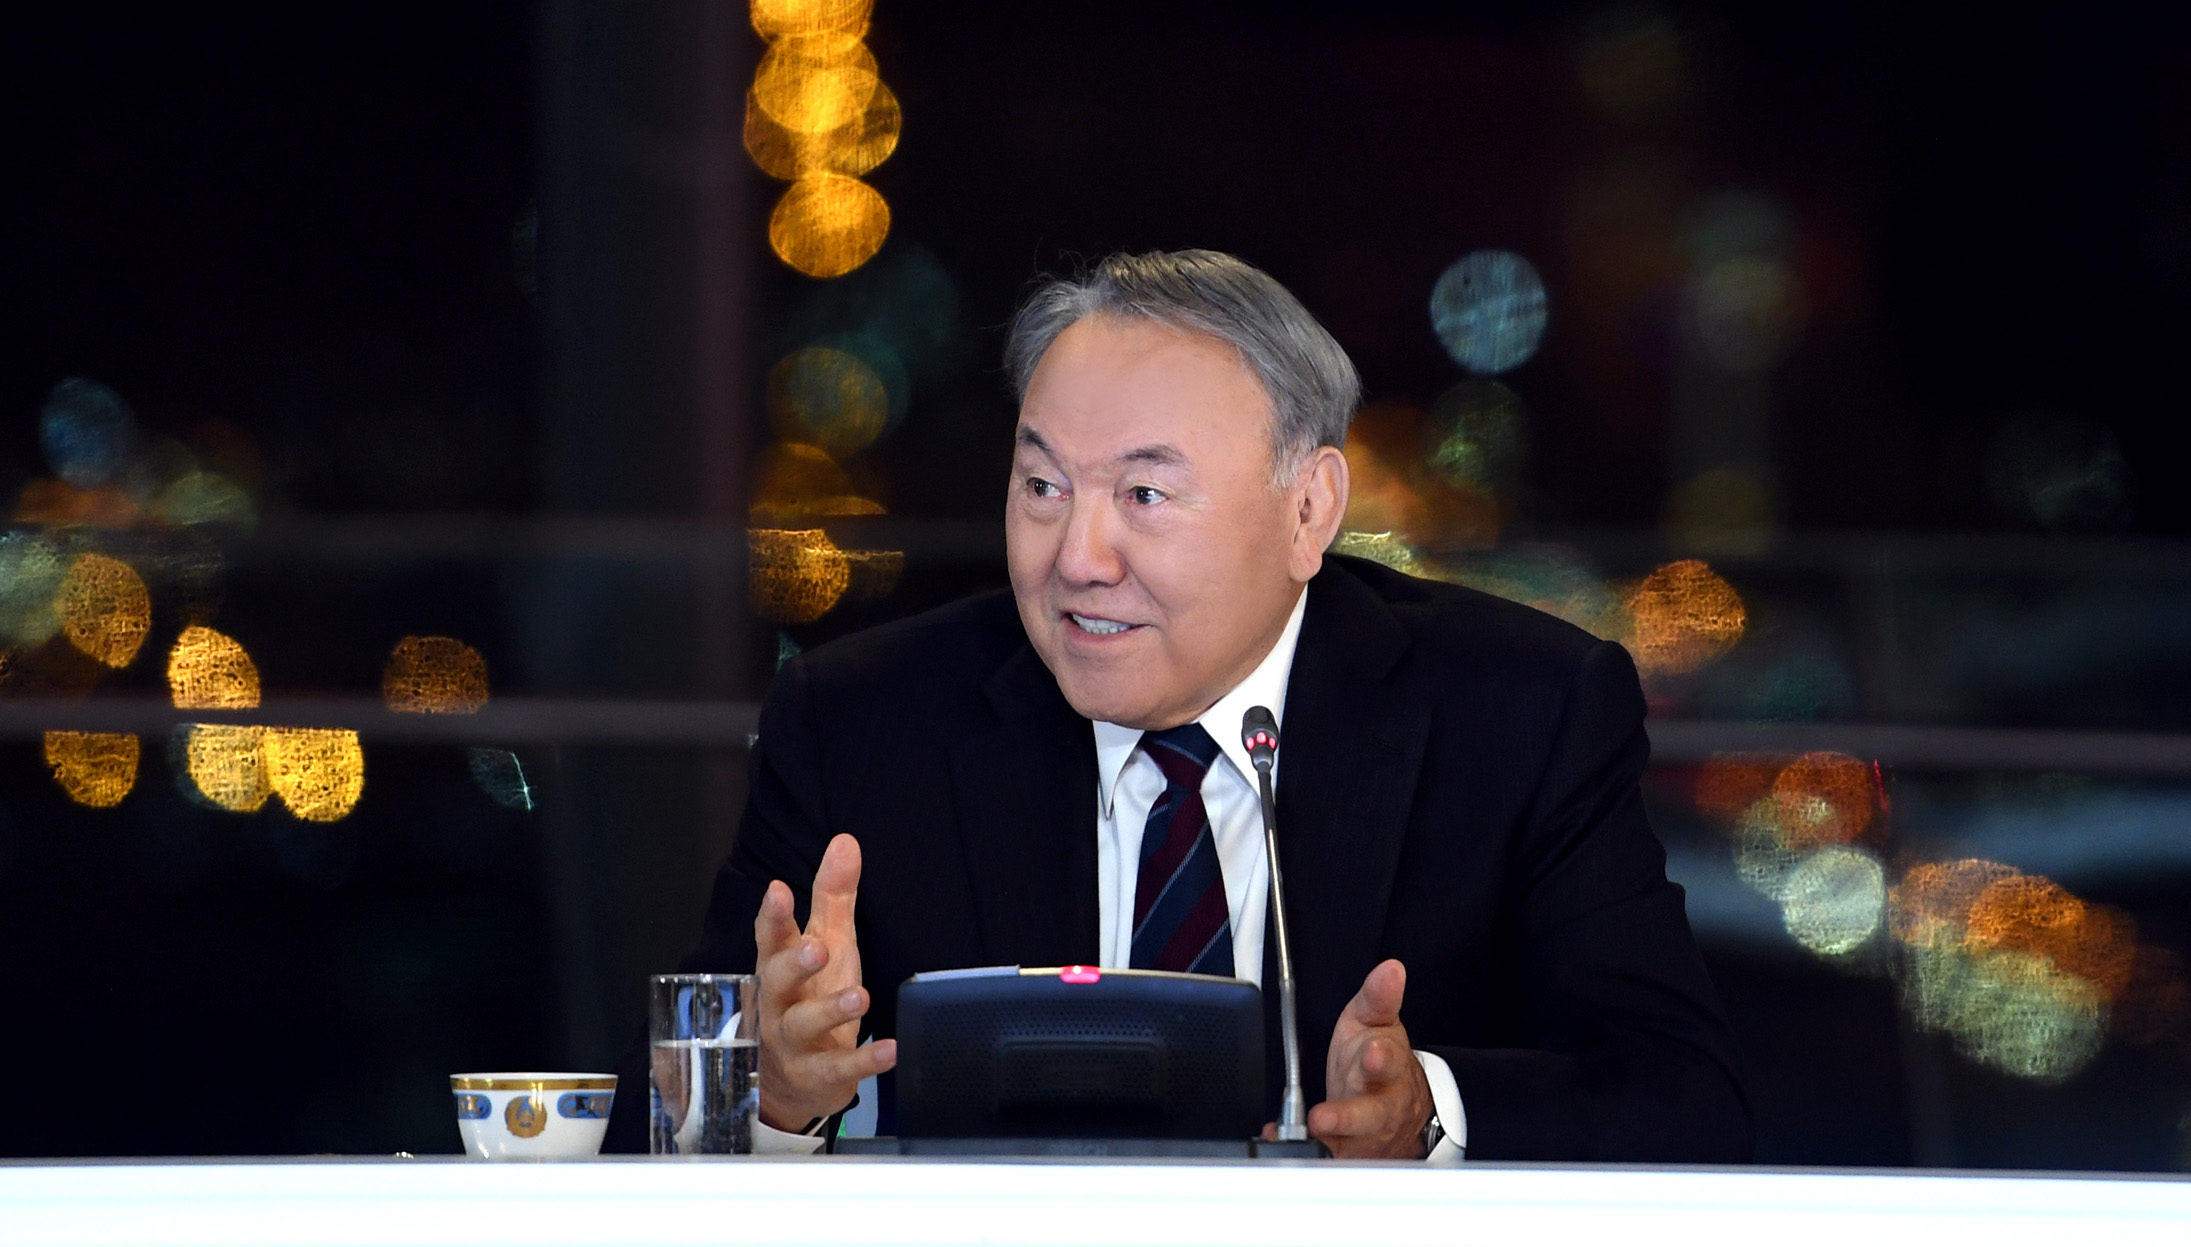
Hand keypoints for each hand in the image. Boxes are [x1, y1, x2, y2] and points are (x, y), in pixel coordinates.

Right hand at [752, 834, 897, 1129]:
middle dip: (795, 964)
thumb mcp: (826, 944)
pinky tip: (890, 1050)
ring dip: (831, 1011)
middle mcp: (779, 1004)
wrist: (790, 1082)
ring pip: (804, 1025)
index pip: (770, 939)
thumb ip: (832, 897)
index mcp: (780, 967)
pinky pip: (838, 1068)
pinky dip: (864, 1061)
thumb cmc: (809, 998)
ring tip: (859, 997)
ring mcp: (794, 1043)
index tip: (777, 891)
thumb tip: (845, 841)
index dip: (772, 916)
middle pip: (777, 981)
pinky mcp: (817, 1075)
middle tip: (817, 949)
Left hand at [1292, 958, 1434, 1157]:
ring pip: (1346, 1145)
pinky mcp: (1346, 1152)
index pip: (1389, 1063)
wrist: (1401, 1107)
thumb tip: (1390, 968)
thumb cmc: (1379, 1060)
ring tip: (1299, 1137)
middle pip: (1368, 1116)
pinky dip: (1298, 1147)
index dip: (1381, 1060)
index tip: (1372, 1053)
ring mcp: (1362, 1135)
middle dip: (1347, 1117)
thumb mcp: (1376, 1022)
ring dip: (1322, 1143)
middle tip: (1322, 1117)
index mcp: (1387, 1069)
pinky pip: (1322, 1154)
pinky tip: (1276, 1136)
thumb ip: (1378, 997)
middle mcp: (1378, 1107)